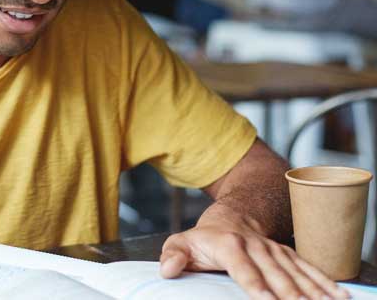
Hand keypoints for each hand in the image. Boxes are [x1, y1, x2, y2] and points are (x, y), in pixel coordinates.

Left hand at [159, 206, 350, 299]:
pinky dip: (325, 282)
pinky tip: (339, 296)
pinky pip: (308, 269)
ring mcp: (274, 251)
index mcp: (229, 245)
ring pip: (296, 272)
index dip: (255, 284)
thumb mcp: (182, 241)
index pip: (243, 268)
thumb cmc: (205, 237)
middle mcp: (256, 247)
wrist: (233, 214)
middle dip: (291, 294)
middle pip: (275, 274)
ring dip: (313, 290)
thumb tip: (167, 269)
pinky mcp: (288, 255)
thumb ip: (173, 255)